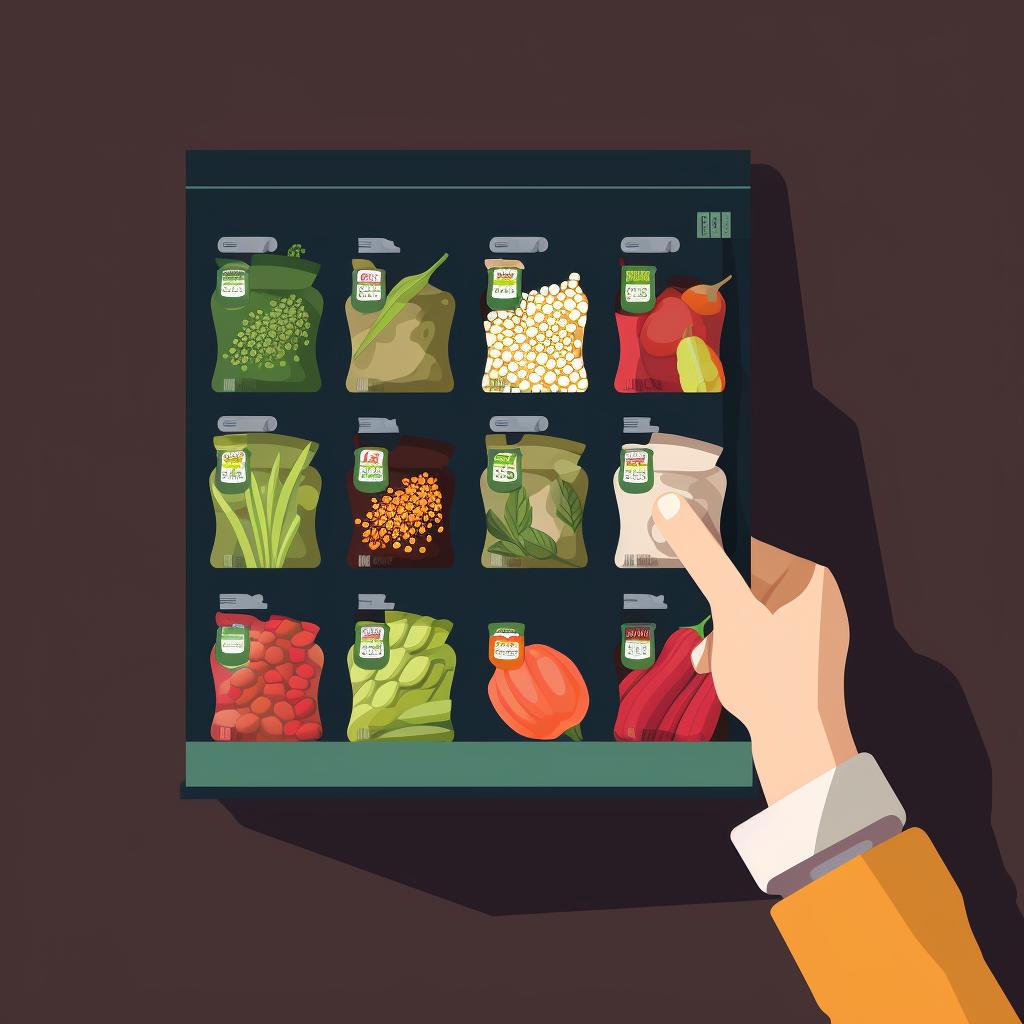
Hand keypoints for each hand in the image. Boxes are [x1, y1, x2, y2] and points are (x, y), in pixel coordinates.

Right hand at [652, 493, 857, 803]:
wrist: (799, 749)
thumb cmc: (771, 678)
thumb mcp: (728, 609)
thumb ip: (701, 556)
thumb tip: (671, 507)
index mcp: (811, 579)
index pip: (748, 551)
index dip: (714, 569)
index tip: (691, 579)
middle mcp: (818, 601)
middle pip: (746, 586)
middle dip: (718, 612)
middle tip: (709, 629)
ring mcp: (813, 633)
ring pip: (749, 616)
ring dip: (722, 635)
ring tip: (714, 658)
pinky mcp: (803, 661)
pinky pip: (761, 642)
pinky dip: (739, 654)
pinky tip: (729, 672)